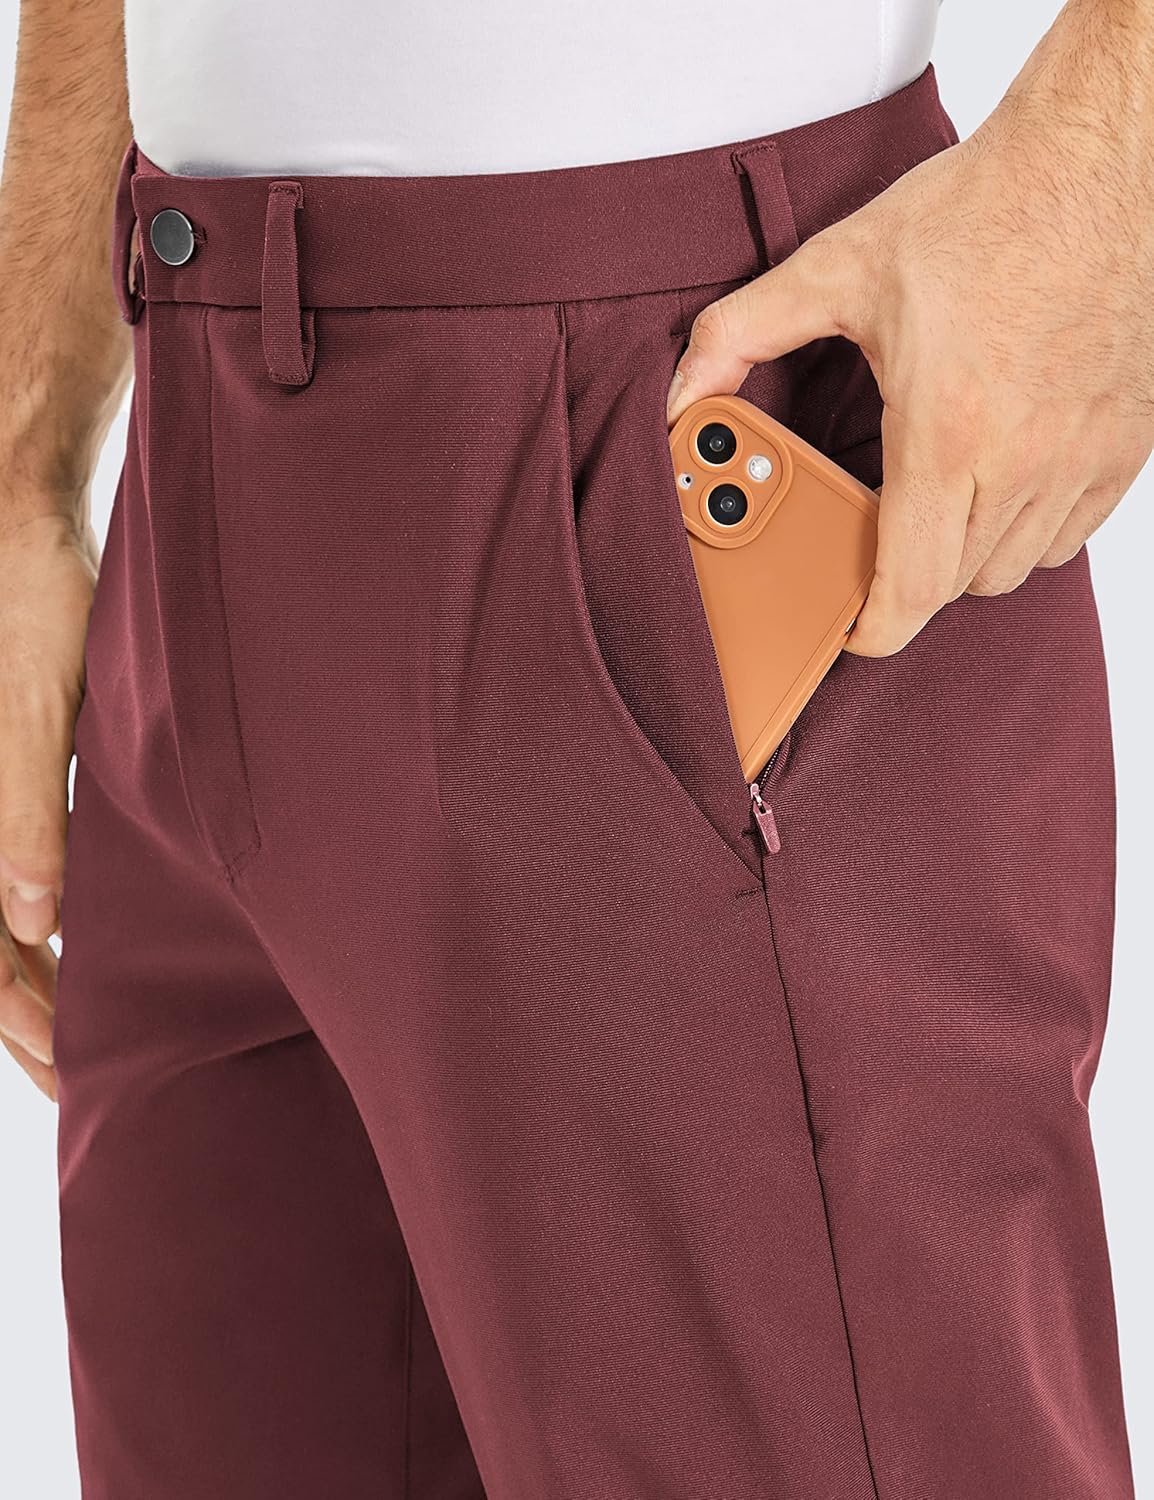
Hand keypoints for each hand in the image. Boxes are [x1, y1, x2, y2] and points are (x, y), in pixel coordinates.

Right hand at [0, 513, 97, 1097]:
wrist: (13, 519)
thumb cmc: (27, 603)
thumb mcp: (37, 710)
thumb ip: (25, 813)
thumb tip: (30, 920)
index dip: (23, 1019)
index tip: (71, 1068)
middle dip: (27, 1017)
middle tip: (79, 1077)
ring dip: (30, 980)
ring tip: (78, 1034)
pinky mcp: (3, 774)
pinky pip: (9, 864)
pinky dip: (32, 919)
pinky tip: (67, 942)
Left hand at [666, 1, 1153, 655]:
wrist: (1102, 158)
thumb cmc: (984, 209)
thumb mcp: (840, 266)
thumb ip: (743, 334)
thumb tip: (683, 393)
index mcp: (948, 432)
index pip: (912, 588)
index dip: (872, 629)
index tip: (850, 629)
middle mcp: (1025, 460)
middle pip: (957, 586)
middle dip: (906, 582)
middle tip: (874, 540)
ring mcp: (1084, 458)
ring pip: (1017, 569)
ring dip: (965, 560)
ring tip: (932, 509)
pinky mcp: (1126, 446)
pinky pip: (1073, 537)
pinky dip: (1028, 534)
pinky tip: (996, 488)